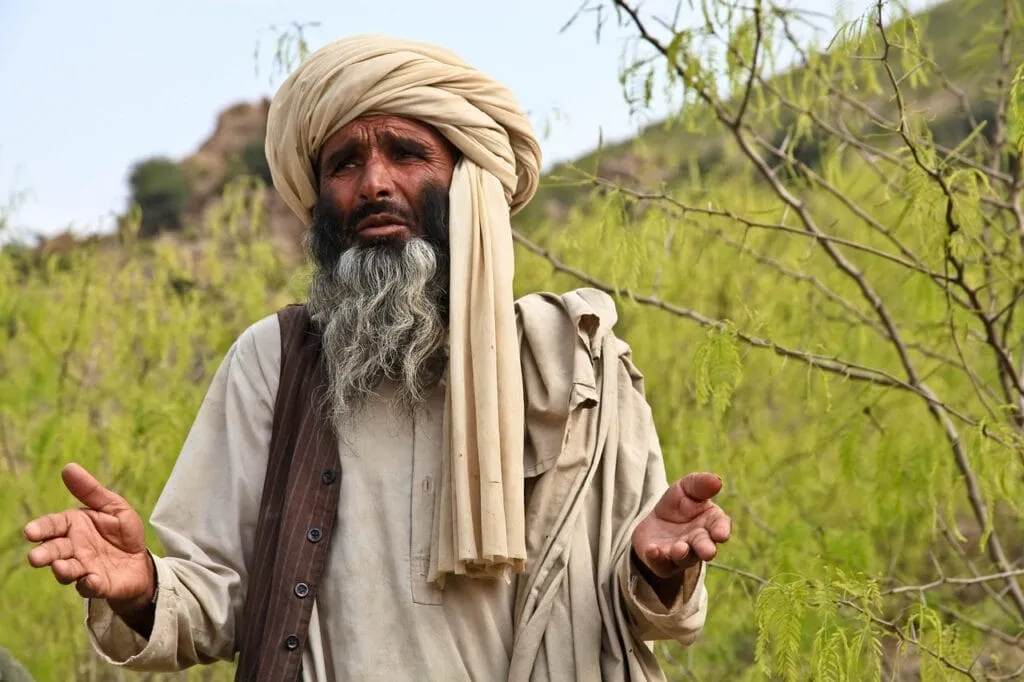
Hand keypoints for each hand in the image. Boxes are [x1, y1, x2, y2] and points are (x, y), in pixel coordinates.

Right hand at [24, 463, 154, 614]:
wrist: (140, 560)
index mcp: (74, 527)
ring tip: (60, 567)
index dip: (41, 529)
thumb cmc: (122, 532)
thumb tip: (68, 467)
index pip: (52, 526)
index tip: (31, 532)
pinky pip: (90, 586)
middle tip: (36, 557)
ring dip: (62, 570)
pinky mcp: (98, 585)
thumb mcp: (112, 506)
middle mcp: (73, 549)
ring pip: (67, 571)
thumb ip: (91, 490)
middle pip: (53, 551)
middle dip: (44, 554)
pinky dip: (89, 584)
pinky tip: (92, 579)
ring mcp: (84, 568)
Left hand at [632, 472, 731, 578]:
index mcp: (710, 523)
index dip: (722, 530)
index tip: (721, 534)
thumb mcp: (686, 488)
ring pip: (684, 557)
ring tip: (679, 549)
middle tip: (708, 552)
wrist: (654, 524)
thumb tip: (717, 481)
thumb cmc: (677, 505)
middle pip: (704, 547)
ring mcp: (681, 555)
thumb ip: (700, 484)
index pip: (720, 526)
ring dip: (681, 553)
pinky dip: (657, 557)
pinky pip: (660, 563)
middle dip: (706, 548)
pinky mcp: (662, 563)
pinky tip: (653, 550)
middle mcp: (698, 542)